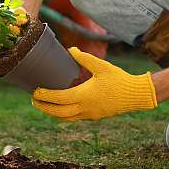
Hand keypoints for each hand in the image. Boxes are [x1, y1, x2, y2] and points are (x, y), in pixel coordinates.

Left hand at [32, 47, 156, 120]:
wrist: (135, 95)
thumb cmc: (119, 79)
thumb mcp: (101, 66)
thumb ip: (85, 58)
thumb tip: (71, 49)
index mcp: (84, 96)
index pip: (58, 98)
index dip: (45, 96)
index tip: (35, 91)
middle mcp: (85, 108)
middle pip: (58, 112)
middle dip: (44, 107)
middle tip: (33, 100)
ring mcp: (89, 114)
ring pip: (65, 118)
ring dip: (52, 113)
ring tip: (43, 106)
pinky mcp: (94, 116)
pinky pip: (74, 118)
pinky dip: (63, 115)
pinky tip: (60, 108)